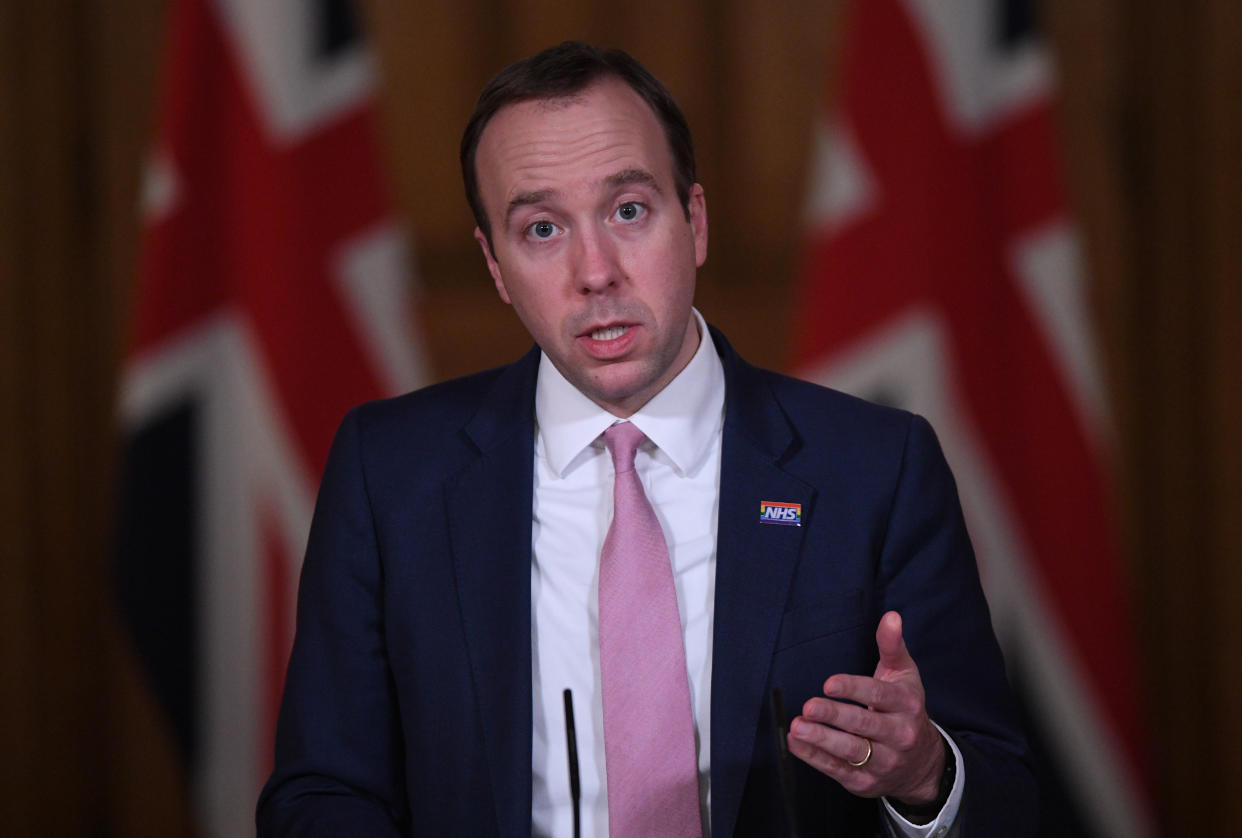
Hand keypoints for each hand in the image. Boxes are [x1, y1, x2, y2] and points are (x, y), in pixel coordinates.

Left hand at [787, 611, 945, 805]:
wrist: (923, 765)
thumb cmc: (905, 709)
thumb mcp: (905, 676)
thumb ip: (892, 646)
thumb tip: (891, 616)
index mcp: (906, 705)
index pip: (879, 694)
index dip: (853, 689)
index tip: (829, 683)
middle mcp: (898, 735)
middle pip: (863, 724)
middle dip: (834, 716)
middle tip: (809, 706)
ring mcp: (883, 762)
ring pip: (850, 752)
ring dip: (821, 740)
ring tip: (798, 727)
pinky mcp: (865, 782)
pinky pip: (837, 769)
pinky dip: (814, 758)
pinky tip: (796, 743)